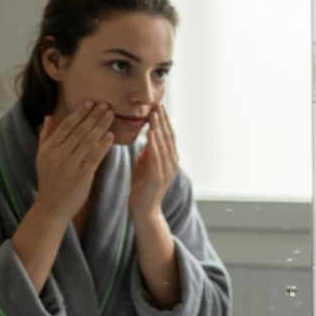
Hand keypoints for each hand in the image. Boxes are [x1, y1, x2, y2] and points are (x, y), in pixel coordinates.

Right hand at [33, 101, 113, 221]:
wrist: (51, 207)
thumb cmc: (49, 181)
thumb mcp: (41, 157)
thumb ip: (46, 136)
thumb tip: (49, 116)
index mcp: (48, 148)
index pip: (66, 126)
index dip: (79, 113)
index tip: (90, 102)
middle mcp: (57, 154)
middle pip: (79, 131)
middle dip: (93, 116)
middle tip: (106, 104)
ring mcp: (69, 165)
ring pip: (88, 141)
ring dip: (100, 126)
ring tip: (111, 115)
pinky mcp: (81, 176)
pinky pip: (94, 157)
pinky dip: (103, 145)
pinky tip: (111, 136)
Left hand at [130, 104, 179, 221]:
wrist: (144, 210)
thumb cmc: (143, 187)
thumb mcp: (145, 164)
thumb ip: (149, 151)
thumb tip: (148, 136)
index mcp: (169, 159)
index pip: (168, 136)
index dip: (164, 121)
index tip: (158, 106)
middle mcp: (172, 163)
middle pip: (168, 137)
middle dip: (163, 120)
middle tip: (157, 104)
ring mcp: (167, 170)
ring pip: (164, 144)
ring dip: (159, 128)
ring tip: (154, 114)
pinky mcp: (158, 177)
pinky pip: (157, 157)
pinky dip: (154, 144)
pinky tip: (150, 133)